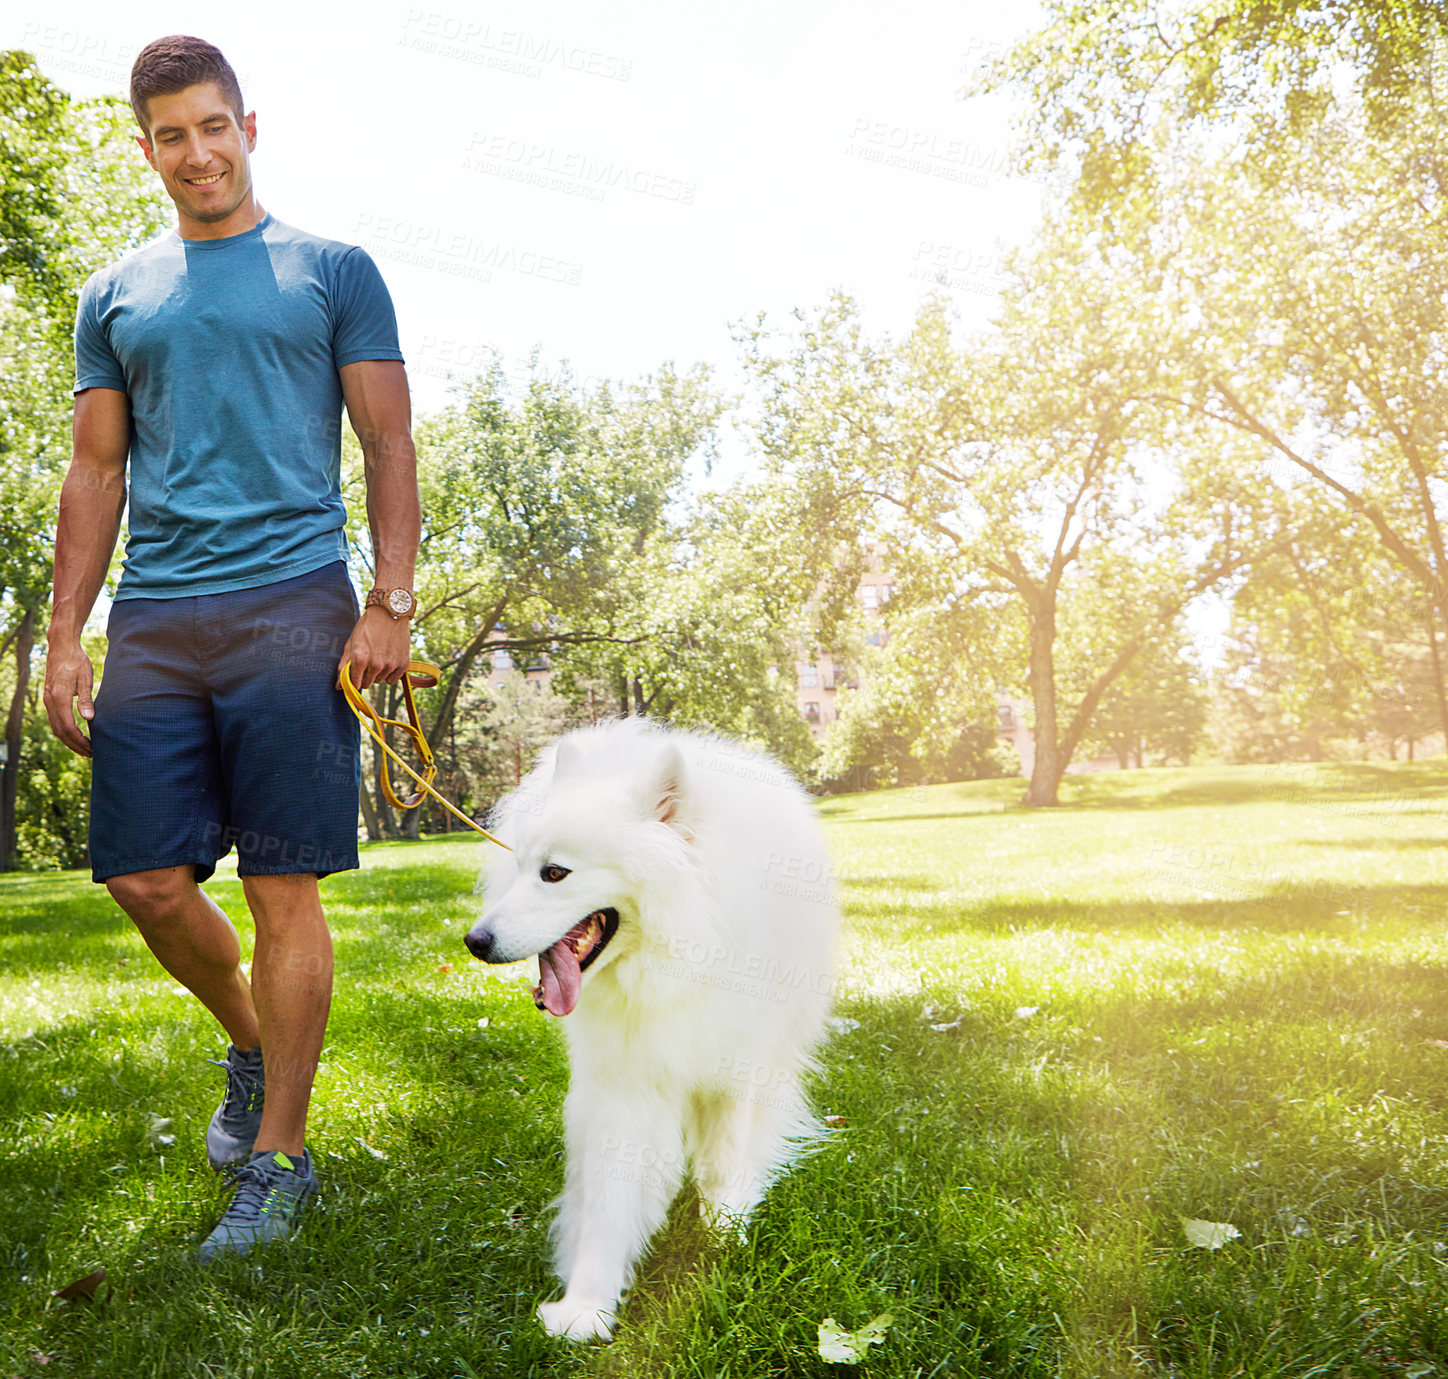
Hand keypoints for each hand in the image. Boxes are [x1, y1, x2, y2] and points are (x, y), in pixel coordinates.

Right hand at [43, 637, 96, 757]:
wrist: (62, 647)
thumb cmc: (77, 661)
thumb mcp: (86, 679)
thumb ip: (86, 700)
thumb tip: (89, 719)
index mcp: (59, 697)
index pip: (68, 727)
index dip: (80, 740)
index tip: (93, 748)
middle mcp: (50, 701)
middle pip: (60, 731)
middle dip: (75, 745)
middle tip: (91, 754)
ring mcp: (48, 700)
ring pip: (56, 727)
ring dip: (69, 740)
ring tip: (85, 748)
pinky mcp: (50, 698)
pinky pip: (55, 720)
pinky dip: (65, 731)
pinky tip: (76, 735)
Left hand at [337, 606, 412, 691]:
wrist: (389, 613)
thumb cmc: (367, 627)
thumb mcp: (352, 643)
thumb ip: (344, 665)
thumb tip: (338, 687)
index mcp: (360, 659)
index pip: (354, 684)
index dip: (353, 681)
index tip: (354, 676)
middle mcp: (376, 665)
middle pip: (367, 684)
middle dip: (365, 676)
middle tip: (368, 661)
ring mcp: (391, 665)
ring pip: (380, 681)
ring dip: (378, 673)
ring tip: (379, 656)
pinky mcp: (403, 664)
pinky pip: (393, 680)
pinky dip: (390, 674)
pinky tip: (388, 660)